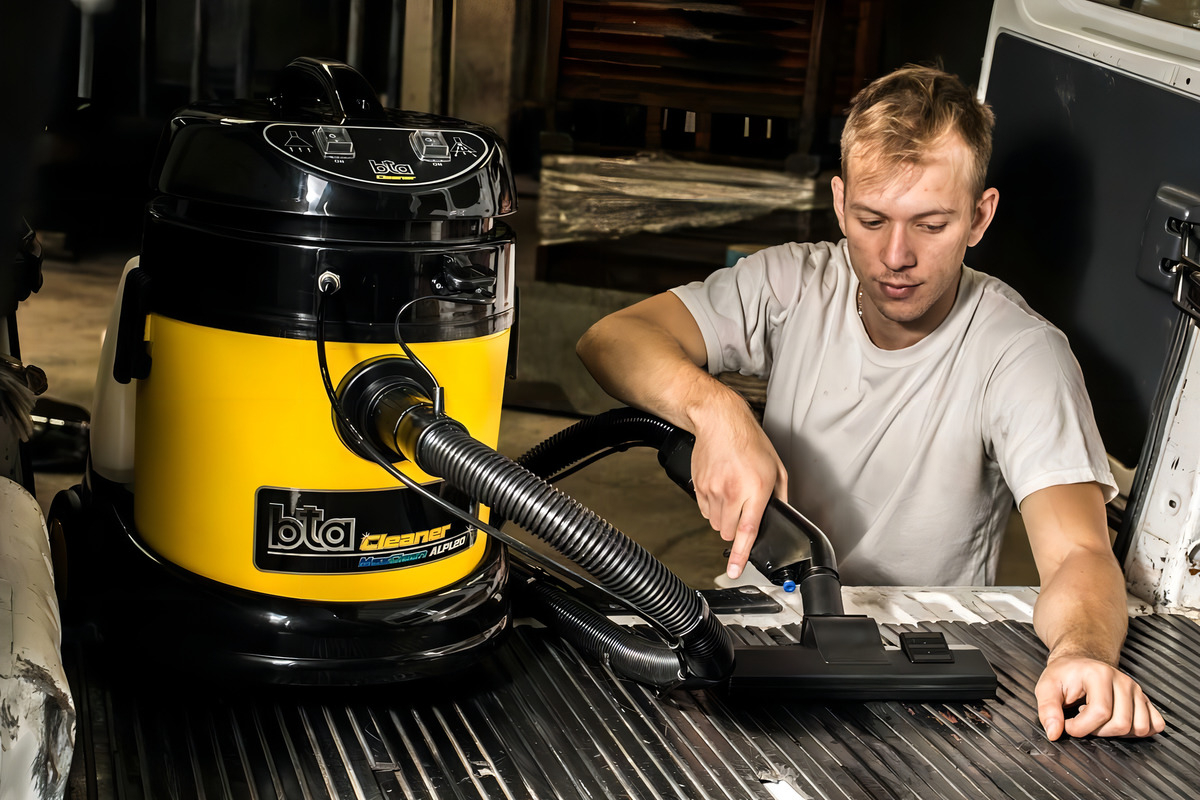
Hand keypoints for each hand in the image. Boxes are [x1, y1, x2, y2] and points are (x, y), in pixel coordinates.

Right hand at [689, 400, 786, 579]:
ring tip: (732, 495)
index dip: (740, 555)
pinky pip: (705, 511)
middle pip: (728, 532)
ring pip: (716, 524)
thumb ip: (781, 495)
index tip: (734, 571)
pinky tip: (721, 489)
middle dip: (736, 529)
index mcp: (755, 489)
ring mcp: (712, 490)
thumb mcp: (776, 467)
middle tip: (743, 510)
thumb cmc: (749, 440)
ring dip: (724, 518)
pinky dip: (713, 508)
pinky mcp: (699, 487)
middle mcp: (732, 492)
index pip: (746, 531)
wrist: (719, 421)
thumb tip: (782, 513)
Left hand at [1034, 655, 1164, 739]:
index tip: (1068, 724)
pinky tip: (1117, 721)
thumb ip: (1047, 710)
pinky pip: (1154, 725)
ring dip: (1117, 732)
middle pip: (1121, 724)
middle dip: (1098, 731)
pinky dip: (1137, 731)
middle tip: (1083, 719)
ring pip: (1139, 728)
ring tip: (1100, 718)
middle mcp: (1123, 681)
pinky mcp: (1145, 700)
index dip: (1080, 727)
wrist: (1080, 661)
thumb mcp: (1046, 687)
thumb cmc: (1065, 674)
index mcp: (1099, 675)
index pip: (1100, 713)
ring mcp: (1137, 691)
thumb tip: (1054, 732)